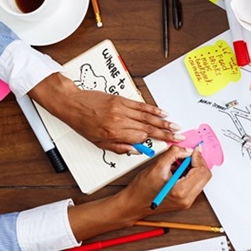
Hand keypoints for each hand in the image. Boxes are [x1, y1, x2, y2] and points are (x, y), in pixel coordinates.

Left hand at [29, 72, 183, 152]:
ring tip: (175, 126)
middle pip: (148, 128)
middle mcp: (120, 121)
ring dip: (163, 122)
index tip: (166, 143)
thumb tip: (135, 150)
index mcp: (114, 134)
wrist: (71, 103)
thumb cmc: (82, 123)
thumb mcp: (97, 142)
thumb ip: (118, 147)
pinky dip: (153, 109)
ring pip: (147, 117)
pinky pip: (141, 106)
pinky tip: (163, 113)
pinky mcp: (121, 100)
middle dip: (166, 133)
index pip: (140, 138)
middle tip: (179, 136)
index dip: (155, 141)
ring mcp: (121, 109)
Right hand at [68, 145, 211, 239]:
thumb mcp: (157, 166)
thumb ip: (174, 154)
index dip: (198, 158)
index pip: (201, 171)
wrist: (133, 205)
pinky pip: (194, 184)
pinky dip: (190, 175)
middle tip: (187, 155)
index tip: (192, 151)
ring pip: (201, 180)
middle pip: (205, 176)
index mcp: (181, 191)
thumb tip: (187, 150)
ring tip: (179, 164)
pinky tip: (178, 171)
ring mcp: (187, 201)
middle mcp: (187, 199)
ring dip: (193, 168)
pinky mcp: (185, 201)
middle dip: (198, 162)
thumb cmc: (141, 190)